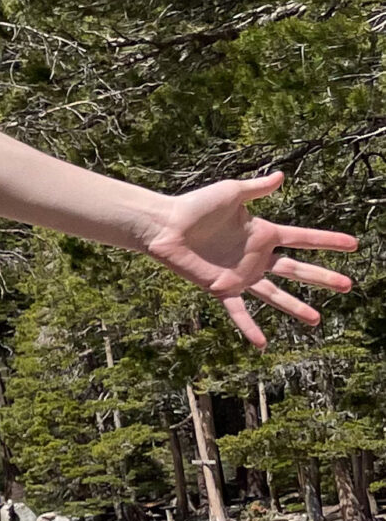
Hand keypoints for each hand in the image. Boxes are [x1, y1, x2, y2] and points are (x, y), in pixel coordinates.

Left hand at [143, 171, 355, 348]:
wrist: (166, 226)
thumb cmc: (196, 206)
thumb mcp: (232, 192)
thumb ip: (258, 188)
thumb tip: (281, 175)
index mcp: (263, 233)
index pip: (303, 238)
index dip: (328, 241)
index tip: (353, 244)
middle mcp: (257, 257)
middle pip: (297, 270)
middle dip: (323, 277)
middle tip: (348, 285)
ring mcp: (241, 275)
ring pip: (275, 294)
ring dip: (296, 307)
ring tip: (316, 319)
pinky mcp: (222, 288)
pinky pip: (239, 312)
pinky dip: (250, 328)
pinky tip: (262, 344)